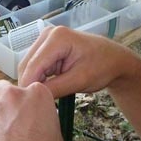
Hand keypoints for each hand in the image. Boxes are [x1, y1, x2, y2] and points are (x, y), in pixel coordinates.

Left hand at [0, 80, 64, 140]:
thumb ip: (41, 120)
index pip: (29, 90)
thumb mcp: (55, 132)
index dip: (27, 103)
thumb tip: (38, 125)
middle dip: (3, 100)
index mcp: (37, 94)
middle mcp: (14, 95)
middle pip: (2, 88)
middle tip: (9, 119)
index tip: (28, 113)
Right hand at [18, 26, 132, 97]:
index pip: (33, 66)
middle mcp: (47, 34)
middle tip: (37, 104)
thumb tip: (32, 97)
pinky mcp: (46, 46)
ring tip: (44, 97)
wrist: (113, 59)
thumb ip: (55, 88)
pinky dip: (39, 78)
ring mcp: (45, 39)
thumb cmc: (102, 67)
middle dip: (31, 85)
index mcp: (57, 38)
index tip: (29, 106)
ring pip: (28, 66)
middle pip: (27, 65)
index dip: (28, 86)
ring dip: (34, 82)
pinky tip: (48, 88)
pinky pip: (35, 65)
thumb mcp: (79, 80)